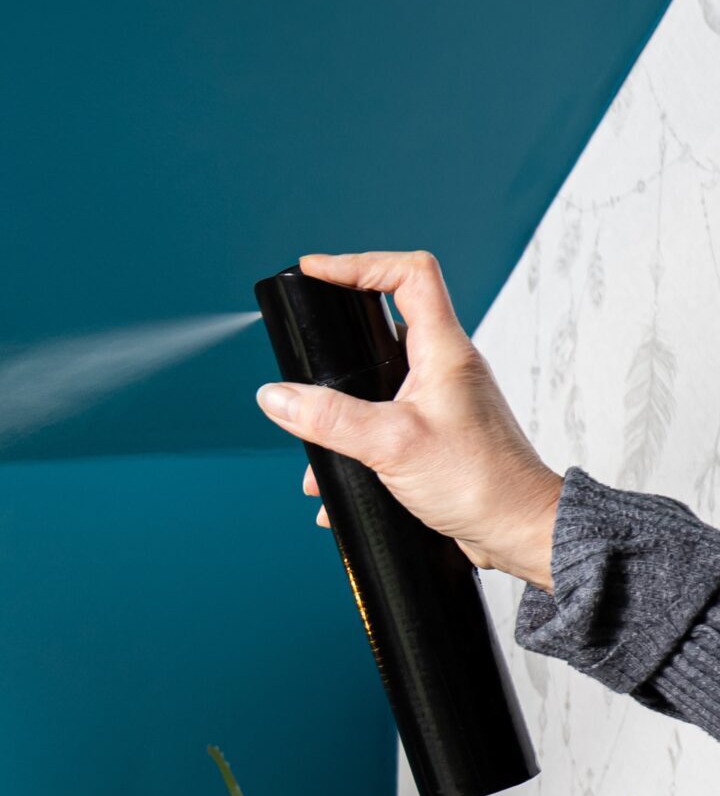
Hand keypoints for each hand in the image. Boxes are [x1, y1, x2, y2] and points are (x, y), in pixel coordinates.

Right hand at [256, 251, 562, 592]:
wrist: (518, 531)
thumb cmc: (479, 482)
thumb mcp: (390, 444)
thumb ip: (328, 418)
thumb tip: (277, 397)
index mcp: (444, 351)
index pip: (407, 276)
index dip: (359, 264)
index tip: (316, 271)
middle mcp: (445, 369)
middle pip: (384, 327)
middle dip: (338, 345)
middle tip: (307, 352)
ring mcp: (442, 402)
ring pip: (378, 385)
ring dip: (340, 411)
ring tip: (315, 446)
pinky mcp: (437, 435)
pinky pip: (384, 425)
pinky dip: (354, 446)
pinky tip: (336, 481)